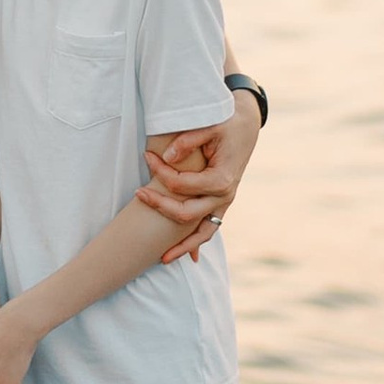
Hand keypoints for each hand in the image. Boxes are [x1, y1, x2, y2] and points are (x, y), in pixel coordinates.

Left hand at [137, 89, 261, 264]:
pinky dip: (197, 243)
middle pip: (187, 213)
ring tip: (161, 258)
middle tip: (137, 194)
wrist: (245, 127)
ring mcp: (224, 203)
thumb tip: (166, 158)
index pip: (183, 183)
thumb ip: (188, 141)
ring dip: (183, 246)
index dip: (161, 172)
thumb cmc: (226, 124)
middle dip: (160, 206)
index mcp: (221, 178)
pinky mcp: (221, 204)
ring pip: (202, 233)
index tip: (147, 156)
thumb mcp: (209, 126)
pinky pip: (209, 230)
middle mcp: (225, 196)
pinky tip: (187, 256)